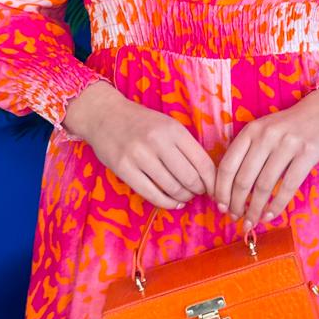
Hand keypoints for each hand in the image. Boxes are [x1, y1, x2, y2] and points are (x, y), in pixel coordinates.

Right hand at [60, 82, 217, 210]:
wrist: (105, 115)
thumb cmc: (141, 122)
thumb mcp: (168, 125)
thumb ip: (186, 146)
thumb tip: (208, 176)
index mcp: (174, 130)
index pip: (203, 163)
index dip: (212, 181)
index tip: (214, 188)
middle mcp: (158, 142)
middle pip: (190, 178)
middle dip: (198, 190)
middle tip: (198, 193)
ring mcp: (139, 156)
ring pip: (172, 188)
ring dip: (183, 197)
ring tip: (184, 196)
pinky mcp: (124, 169)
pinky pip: (151, 194)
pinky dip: (166, 203)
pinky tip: (172, 203)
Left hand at [214, 89, 318, 228]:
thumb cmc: (290, 127)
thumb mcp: (264, 131)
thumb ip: (248, 152)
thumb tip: (230, 189)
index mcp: (251, 130)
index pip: (227, 166)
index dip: (221, 190)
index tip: (220, 206)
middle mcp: (266, 136)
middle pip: (243, 179)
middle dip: (236, 204)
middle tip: (236, 218)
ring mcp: (288, 144)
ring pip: (264, 185)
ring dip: (255, 209)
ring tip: (251, 221)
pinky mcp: (307, 154)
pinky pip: (288, 186)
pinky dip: (277, 205)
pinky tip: (270, 215)